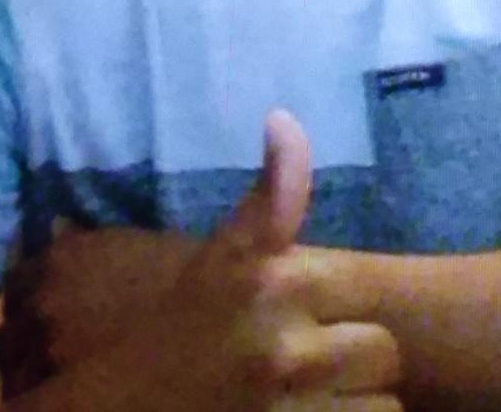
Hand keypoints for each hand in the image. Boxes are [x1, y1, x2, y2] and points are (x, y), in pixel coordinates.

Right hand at [0, 109, 402, 409]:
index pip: (367, 298)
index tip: (317, 318)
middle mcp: (287, 346)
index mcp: (273, 283)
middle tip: (313, 368)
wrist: (118, 408)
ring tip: (313, 400)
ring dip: (355, 407)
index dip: (346, 310)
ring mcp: (292, 407)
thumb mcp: (219, 257)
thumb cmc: (175, 333)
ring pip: (382, 409)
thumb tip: (284, 117)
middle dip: (356, 365)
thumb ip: (269, 198)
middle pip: (381, 355)